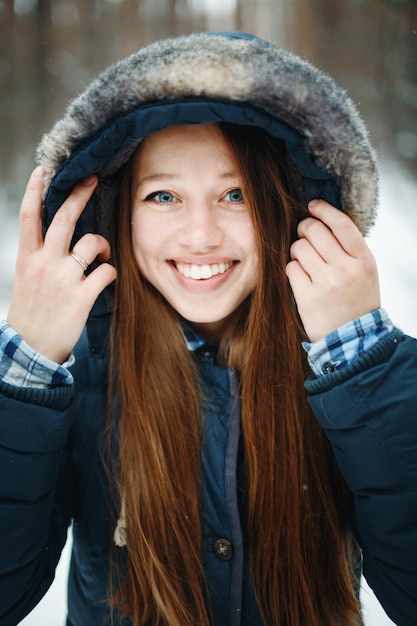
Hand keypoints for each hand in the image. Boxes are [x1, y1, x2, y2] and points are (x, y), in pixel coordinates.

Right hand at [7, 167, 116, 362]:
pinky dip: (111, 272)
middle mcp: (45, 263)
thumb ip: (40, 256)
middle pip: (64, 218)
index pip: (29, 216)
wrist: (30, 348)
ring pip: (92, 242)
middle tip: (93, 180)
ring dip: (104, 244)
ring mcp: (64, 279)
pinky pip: (107, 272)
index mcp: (27, 257)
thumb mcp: (26, 278)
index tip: (43, 171)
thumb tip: (58, 238)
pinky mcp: (82, 296)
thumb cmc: (31, 312)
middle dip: (80, 195)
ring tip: (103, 255)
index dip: (34, 190)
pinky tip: (106, 280)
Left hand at [286, 199, 379, 342]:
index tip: (313, 206)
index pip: (342, 223)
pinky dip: (292, 269)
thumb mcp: (366, 271)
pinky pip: (290, 267)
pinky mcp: (307, 297)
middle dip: (304, 228)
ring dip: (297, 250)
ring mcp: (326, 283)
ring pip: (299, 247)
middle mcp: (346, 269)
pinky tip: (301, 278)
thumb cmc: (357, 300)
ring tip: (305, 261)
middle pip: (315, 231)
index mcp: (364, 260)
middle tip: (304, 235)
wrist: (353, 339)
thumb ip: (349, 247)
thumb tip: (322, 220)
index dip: (324, 210)